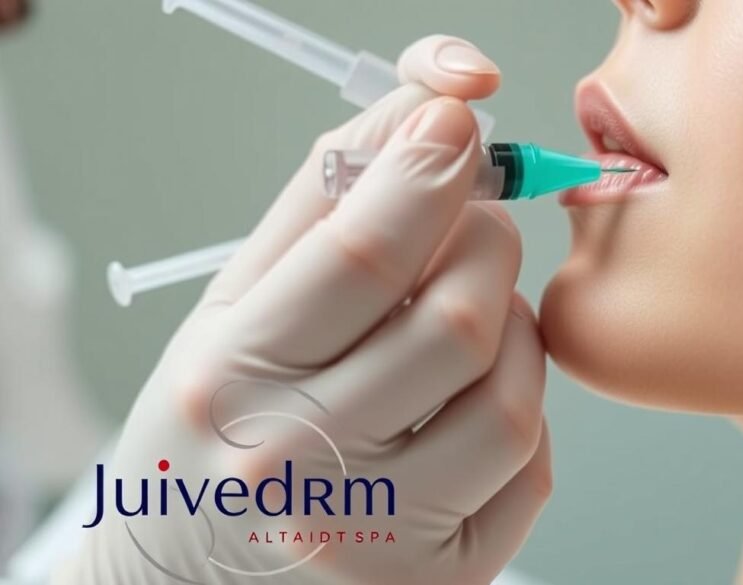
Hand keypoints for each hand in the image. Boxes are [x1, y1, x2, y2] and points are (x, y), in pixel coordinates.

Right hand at [55, 35, 550, 584]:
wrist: (185, 577)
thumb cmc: (212, 431)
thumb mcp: (229, 313)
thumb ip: (317, 211)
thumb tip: (421, 118)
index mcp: (234, 382)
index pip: (362, 255)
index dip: (428, 173)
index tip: (456, 125)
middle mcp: (298, 468)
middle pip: (457, 323)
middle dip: (487, 246)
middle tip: (473, 230)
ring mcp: (374, 535)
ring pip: (510, 399)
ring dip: (516, 332)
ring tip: (477, 319)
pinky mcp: (434, 582)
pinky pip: (528, 470)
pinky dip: (521, 414)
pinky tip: (473, 402)